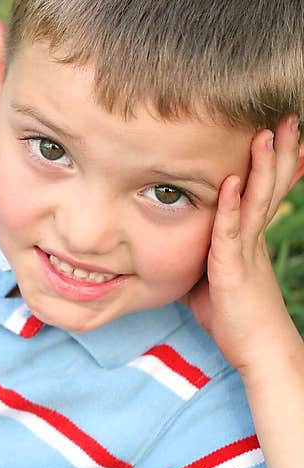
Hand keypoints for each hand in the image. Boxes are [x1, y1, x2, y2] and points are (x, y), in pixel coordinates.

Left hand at [181, 114, 302, 373]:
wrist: (258, 351)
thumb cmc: (234, 317)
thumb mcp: (212, 278)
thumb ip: (201, 255)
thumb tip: (180, 246)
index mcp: (248, 238)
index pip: (262, 190)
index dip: (271, 161)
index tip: (276, 129)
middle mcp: (253, 238)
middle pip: (268, 185)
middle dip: (276, 151)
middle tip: (287, 116)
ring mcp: (246, 251)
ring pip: (257, 200)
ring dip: (261, 166)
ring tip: (266, 132)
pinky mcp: (234, 269)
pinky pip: (232, 232)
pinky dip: (233, 205)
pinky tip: (234, 181)